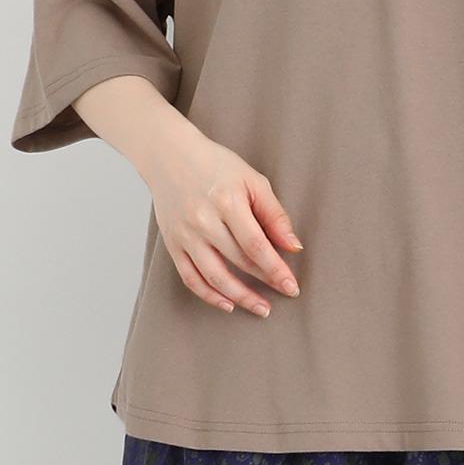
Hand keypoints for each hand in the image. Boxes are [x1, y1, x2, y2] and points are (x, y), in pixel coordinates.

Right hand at [140, 119, 303, 316]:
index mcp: (227, 201)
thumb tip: (293, 246)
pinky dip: (209, 295)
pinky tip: (227, 304)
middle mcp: (203, 220)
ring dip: (240, 297)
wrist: (170, 156)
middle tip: (284, 294)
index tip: (291, 286)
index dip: (275, 269)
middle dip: (264, 282)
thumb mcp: (252, 179)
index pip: (256, 244)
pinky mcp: (172, 244)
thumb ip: (274, 214)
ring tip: (261, 308)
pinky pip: (190, 278)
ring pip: (214, 276)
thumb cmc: (216, 165)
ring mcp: (185, 235)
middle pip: (238, 261)